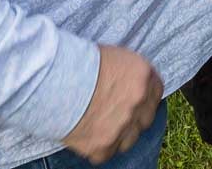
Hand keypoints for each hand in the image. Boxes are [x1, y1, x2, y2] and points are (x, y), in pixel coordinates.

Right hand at [63, 45, 164, 164]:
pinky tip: (86, 136)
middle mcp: (139, 101)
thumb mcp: (113, 57)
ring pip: (129, 140)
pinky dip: (97, 148)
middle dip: (134, 117)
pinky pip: (106, 153)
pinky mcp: (104, 145)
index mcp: (143, 75)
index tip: (135, 98)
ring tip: (99, 126)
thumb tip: (129, 84)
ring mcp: (123, 126)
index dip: (145, 95)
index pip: (157, 90)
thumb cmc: (78, 63)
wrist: (54, 81)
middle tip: (116, 113)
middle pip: (146, 118)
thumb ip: (129, 74)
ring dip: (118, 135)